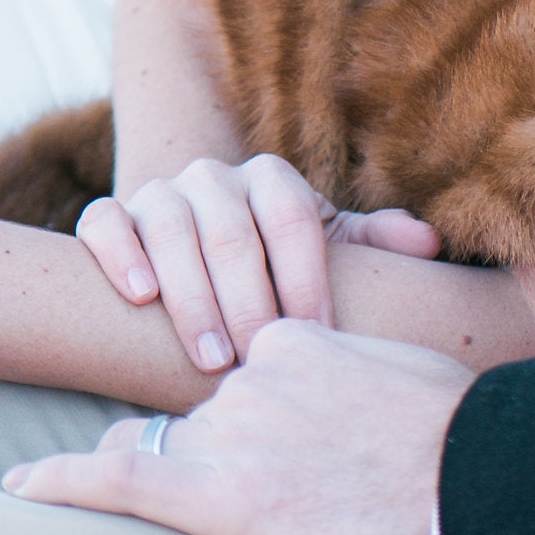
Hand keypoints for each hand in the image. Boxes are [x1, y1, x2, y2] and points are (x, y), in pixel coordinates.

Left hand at [2, 317, 467, 534]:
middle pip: (197, 410)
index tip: (253, 432)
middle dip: (208, 445)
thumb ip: (356, 361)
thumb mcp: (405, 371)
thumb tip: (360, 368)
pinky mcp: (220, 499)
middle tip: (263, 480)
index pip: (234, 362)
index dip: (234, 402)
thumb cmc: (457, 435)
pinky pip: (121, 484)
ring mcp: (230, 434)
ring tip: (201, 503)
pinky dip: (64, 483)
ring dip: (167, 472)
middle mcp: (249, 375)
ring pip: (164, 446)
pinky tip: (20, 487)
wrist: (470, 485)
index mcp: (293, 337)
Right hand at [78, 154, 441, 372]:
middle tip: (260, 358)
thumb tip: (430, 242)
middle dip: (247, 298)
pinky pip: (105, 222)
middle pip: (230, 230)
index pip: (291, 219)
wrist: (201, 254)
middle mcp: (213, 176)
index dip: (304, 276)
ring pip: (170, 228)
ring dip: (191, 294)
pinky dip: (120, 253)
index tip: (317, 335)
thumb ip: (375, 245)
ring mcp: (159, 193)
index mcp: (271, 180)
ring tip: (211, 354)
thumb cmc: (278, 268)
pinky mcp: (112, 213)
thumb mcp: (327, 252)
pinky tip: (141, 297)